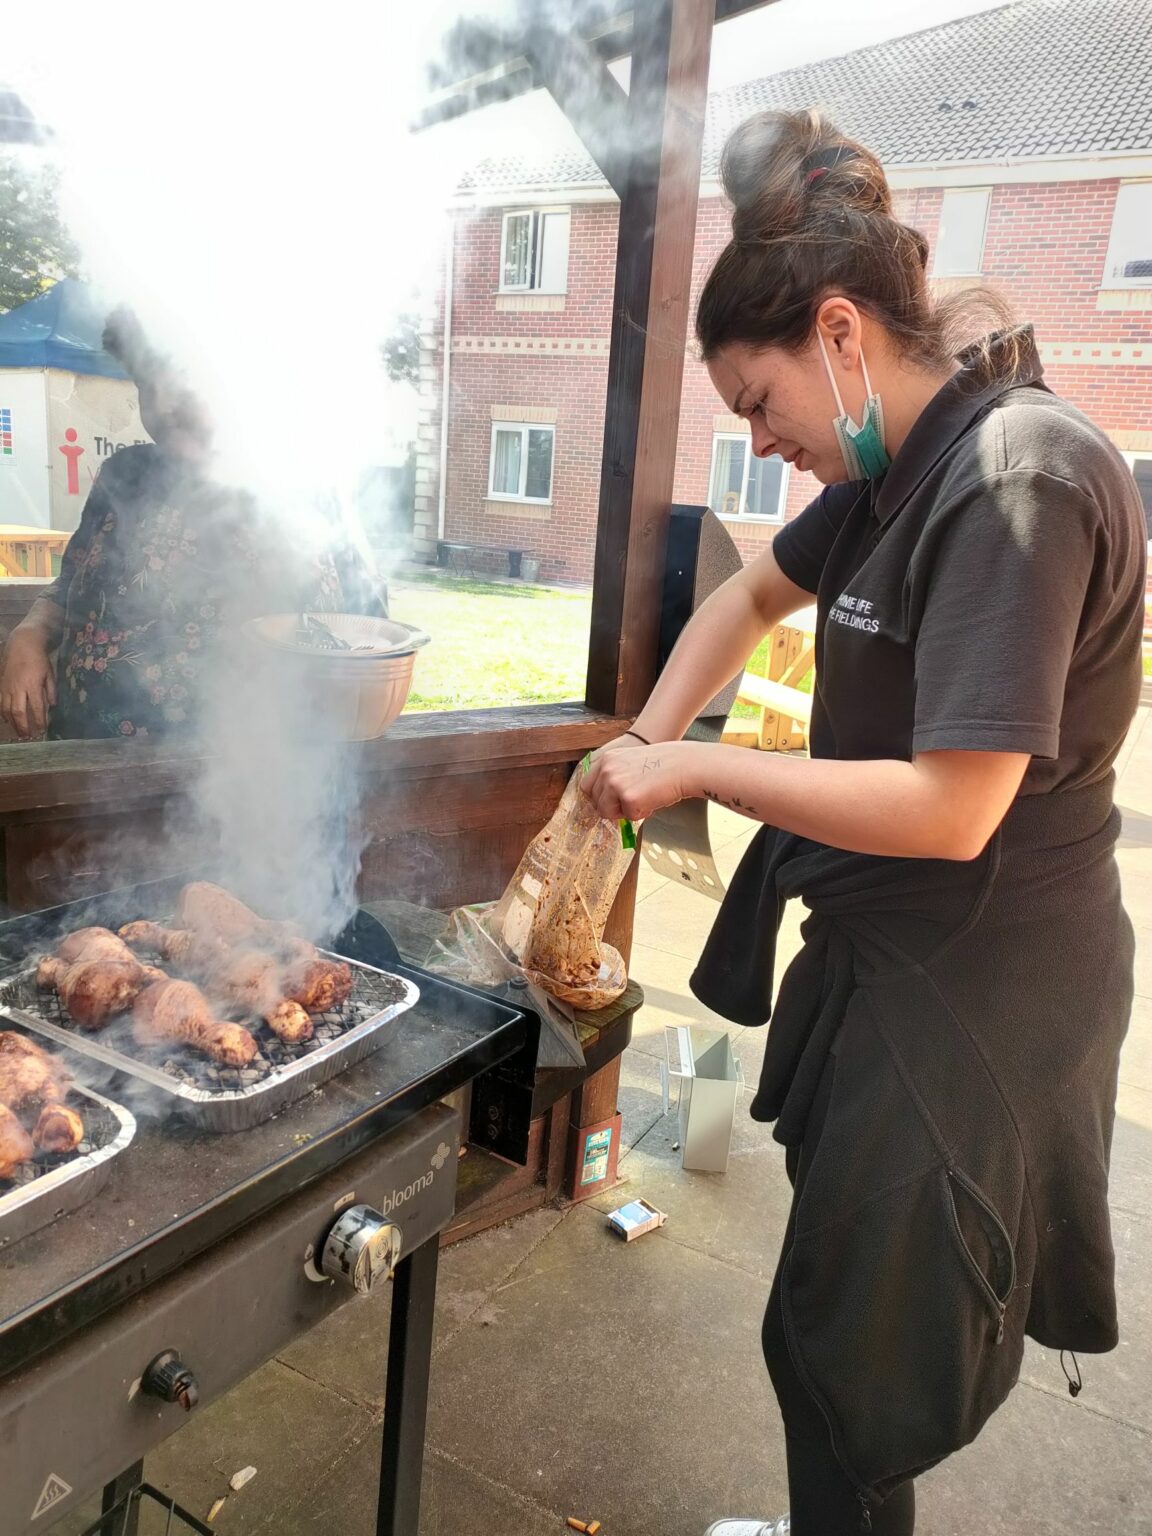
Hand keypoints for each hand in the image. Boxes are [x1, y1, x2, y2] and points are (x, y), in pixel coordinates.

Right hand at [0, 629, 56, 738]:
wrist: (22, 645)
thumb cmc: (39, 659)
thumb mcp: (50, 673)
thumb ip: (51, 690)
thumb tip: (53, 706)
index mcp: (33, 685)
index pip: (37, 707)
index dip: (40, 720)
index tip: (42, 730)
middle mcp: (19, 688)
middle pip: (19, 712)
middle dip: (23, 726)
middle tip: (28, 737)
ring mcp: (8, 687)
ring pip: (7, 709)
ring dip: (12, 723)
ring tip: (18, 732)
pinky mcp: (2, 686)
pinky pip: (1, 703)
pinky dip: (3, 713)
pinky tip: (7, 720)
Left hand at [582, 741, 703, 822]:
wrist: (685, 765)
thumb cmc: (664, 764)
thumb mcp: (631, 762)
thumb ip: (615, 776)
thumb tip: (606, 799)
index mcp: (607, 758)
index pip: (587, 784)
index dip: (599, 796)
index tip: (609, 800)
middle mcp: (607, 769)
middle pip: (594, 800)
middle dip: (610, 806)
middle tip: (630, 802)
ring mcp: (615, 783)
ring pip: (606, 812)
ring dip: (623, 811)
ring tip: (643, 799)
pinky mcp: (627, 798)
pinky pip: (627, 817)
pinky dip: (640, 813)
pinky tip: (652, 800)